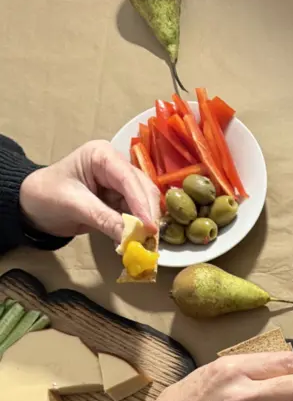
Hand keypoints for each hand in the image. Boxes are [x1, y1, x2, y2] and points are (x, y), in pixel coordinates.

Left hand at [19, 140, 159, 243]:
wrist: (32, 207)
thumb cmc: (46, 196)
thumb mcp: (73, 205)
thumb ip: (103, 219)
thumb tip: (131, 237)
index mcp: (102, 156)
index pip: (128, 178)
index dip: (141, 203)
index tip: (150, 227)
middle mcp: (116, 166)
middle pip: (143, 189)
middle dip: (148, 215)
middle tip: (152, 240)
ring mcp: (119, 184)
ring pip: (143, 204)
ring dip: (145, 225)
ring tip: (144, 245)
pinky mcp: (119, 201)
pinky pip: (135, 216)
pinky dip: (136, 230)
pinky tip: (134, 243)